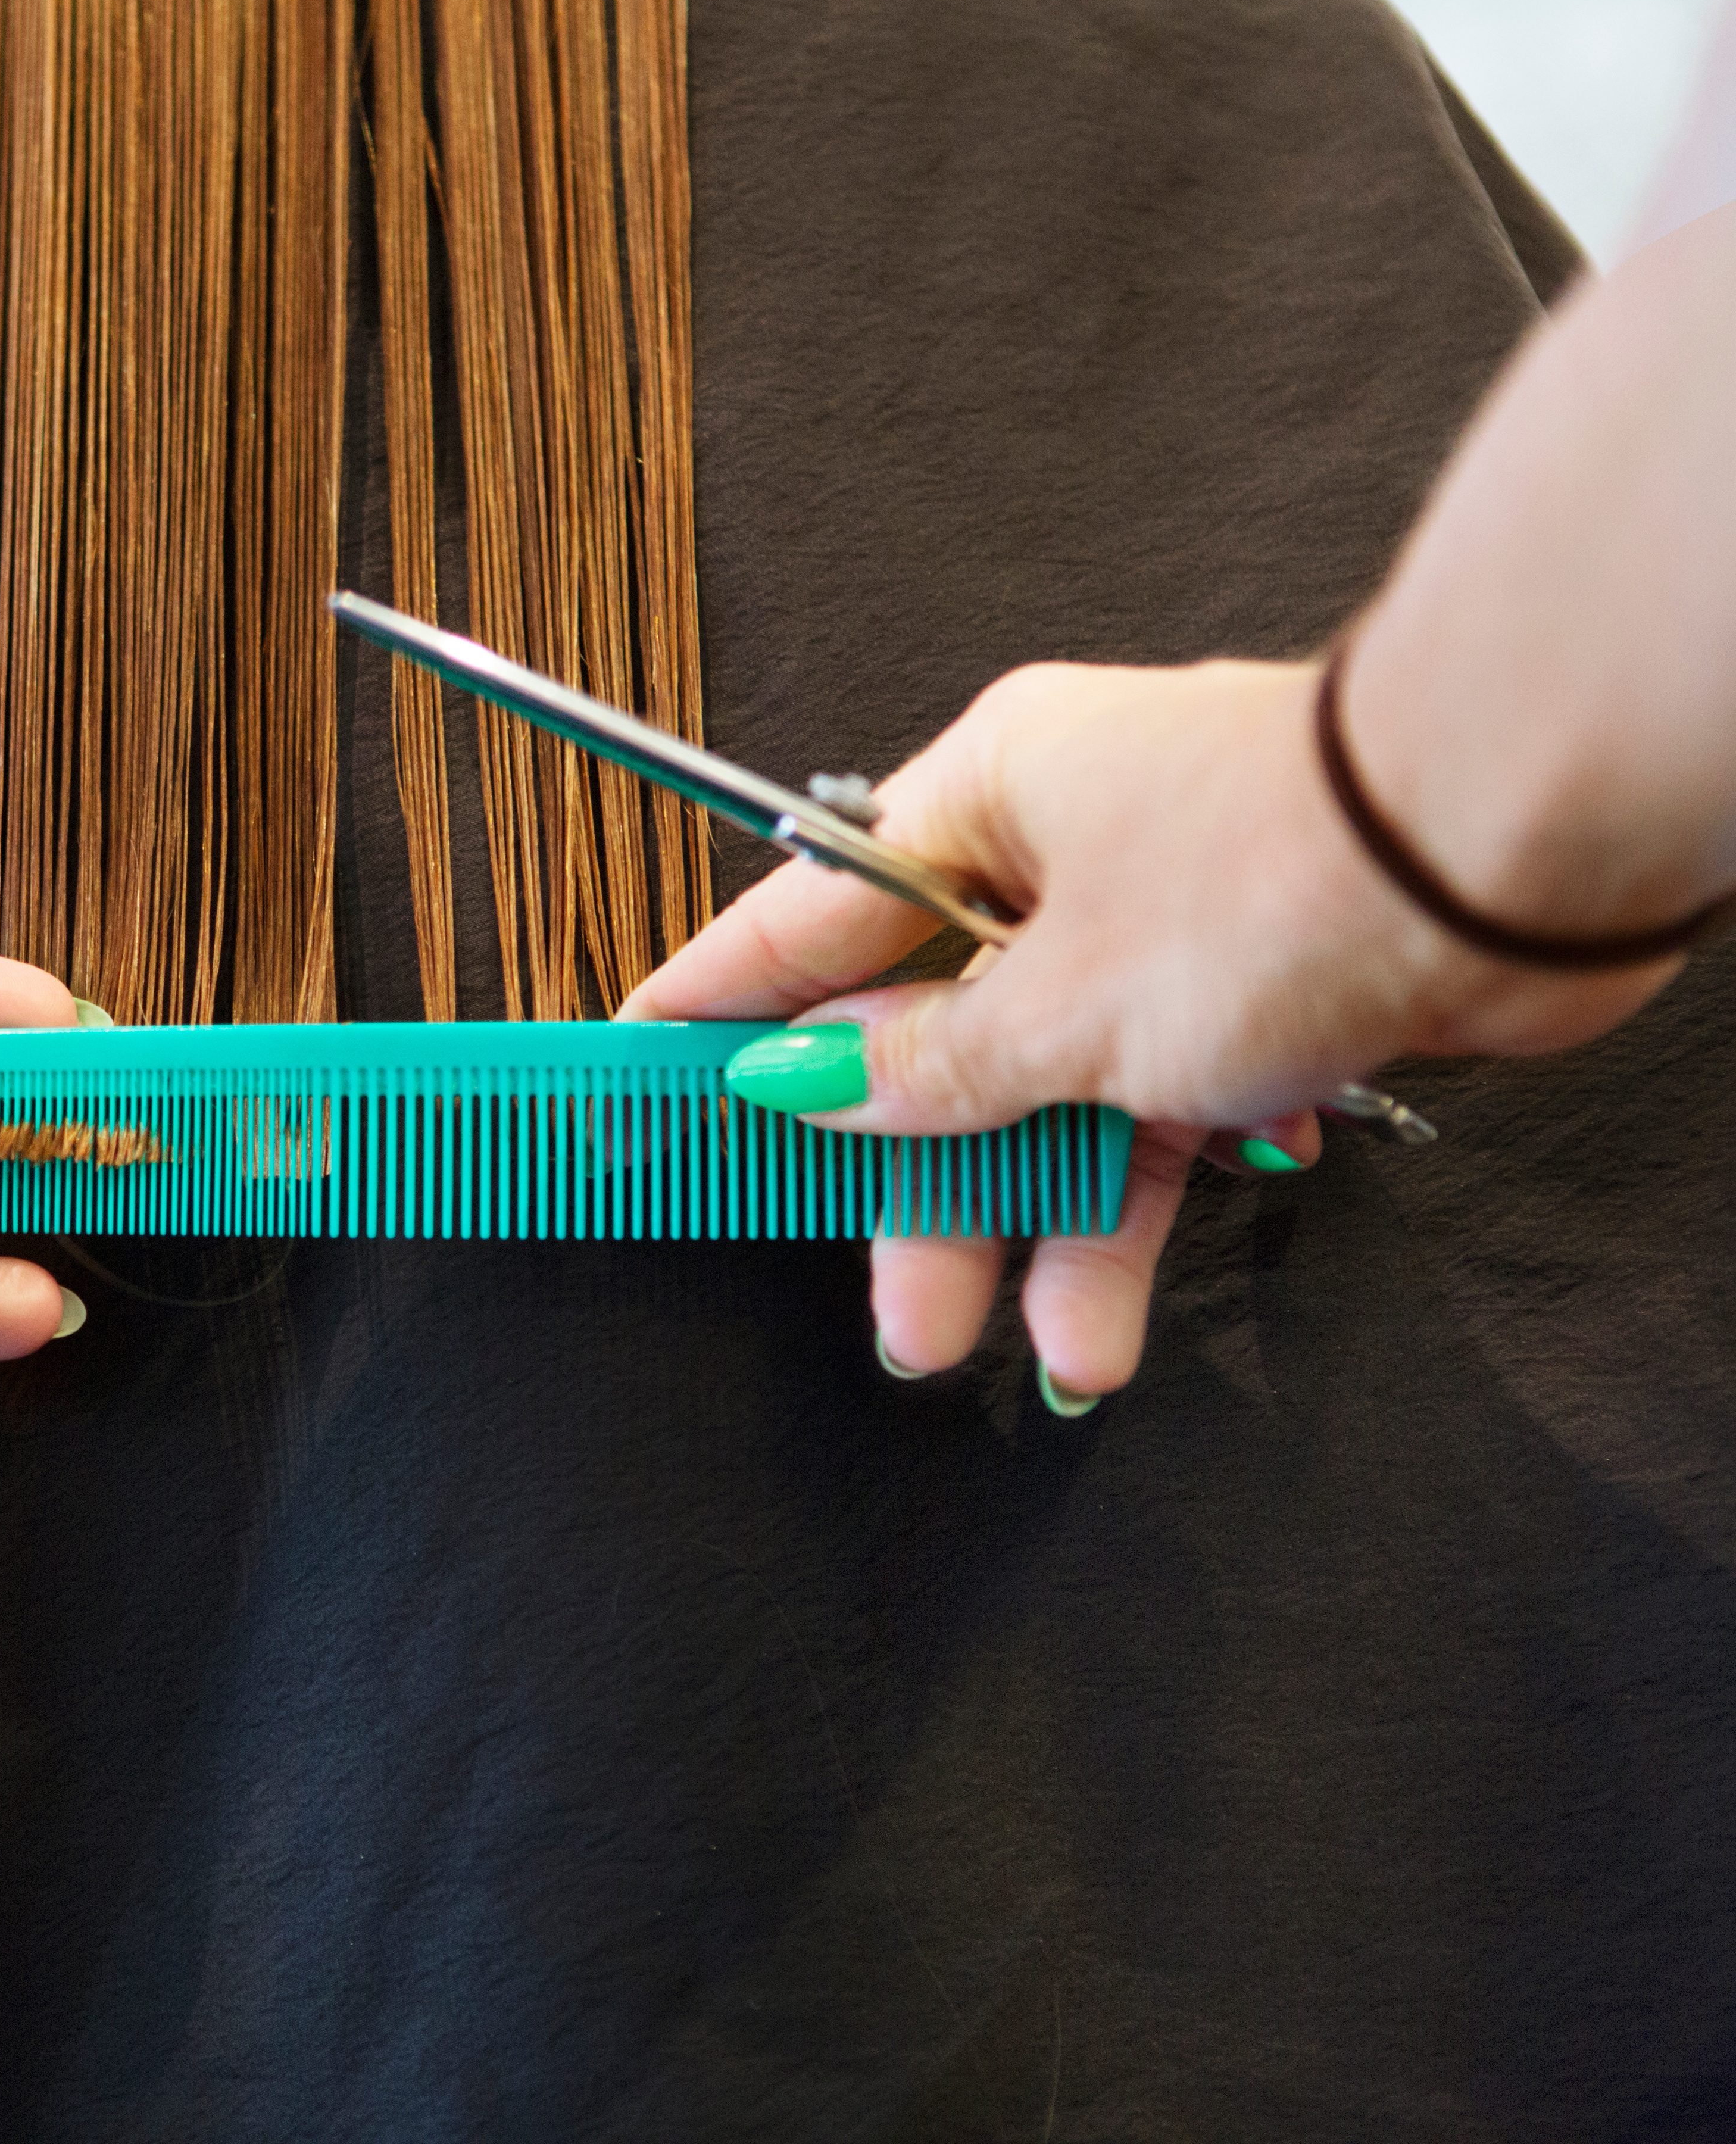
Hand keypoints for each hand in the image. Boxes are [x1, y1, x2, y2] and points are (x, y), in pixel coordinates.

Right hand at [620, 656, 1671, 1404]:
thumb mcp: (1062, 1002)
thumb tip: (802, 1083)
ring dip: (1045, 1231)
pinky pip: (1155, 1115)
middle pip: (936, 1042)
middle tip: (900, 1311)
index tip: (634, 1072)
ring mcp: (1160, 927)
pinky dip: (1140, 1204)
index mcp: (986, 798)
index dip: (715, 1010)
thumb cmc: (1283, 872)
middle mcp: (1064, 854)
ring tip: (1043, 1350)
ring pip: (1054, 1099)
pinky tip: (1117, 1301)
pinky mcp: (1253, 994)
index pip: (803, 918)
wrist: (1514, 860)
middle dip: (922, 1191)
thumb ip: (926, 1064)